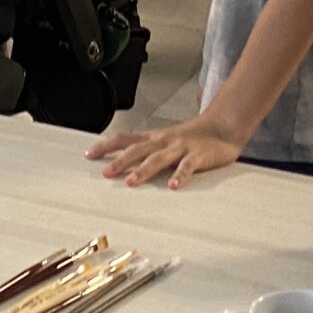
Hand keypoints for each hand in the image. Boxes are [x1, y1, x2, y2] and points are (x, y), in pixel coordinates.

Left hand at [86, 114, 245, 189]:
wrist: (223, 126)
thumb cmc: (191, 137)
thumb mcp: (164, 140)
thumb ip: (146, 149)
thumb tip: (120, 160)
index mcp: (153, 138)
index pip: (124, 138)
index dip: (106, 145)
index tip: (89, 154)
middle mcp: (163, 141)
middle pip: (138, 149)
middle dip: (120, 161)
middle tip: (105, 173)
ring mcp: (180, 148)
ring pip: (159, 158)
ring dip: (144, 170)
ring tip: (131, 182)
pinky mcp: (198, 156)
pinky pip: (188, 166)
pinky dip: (180, 176)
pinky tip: (173, 186)